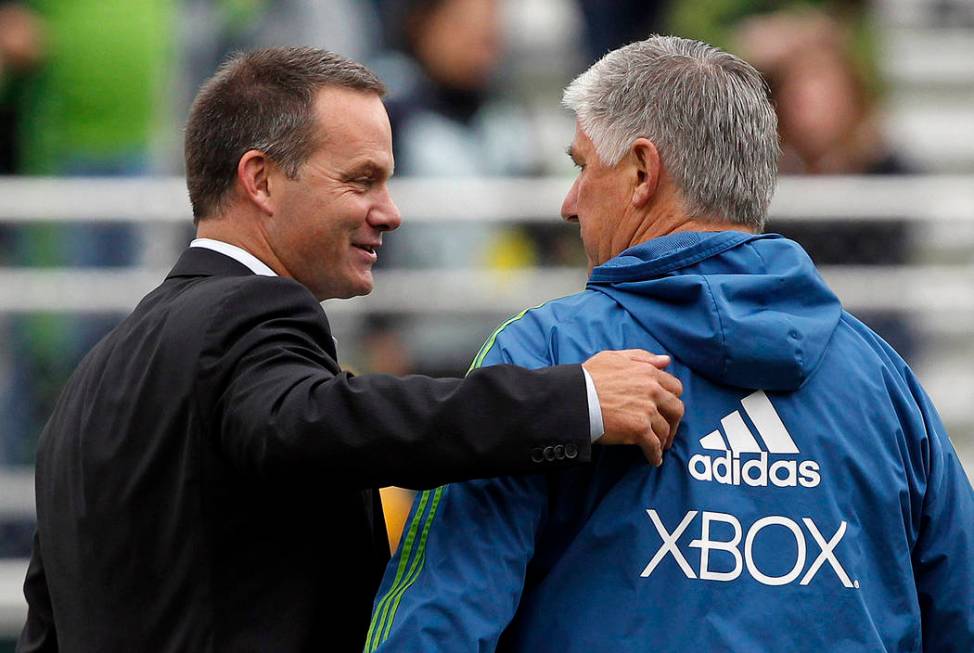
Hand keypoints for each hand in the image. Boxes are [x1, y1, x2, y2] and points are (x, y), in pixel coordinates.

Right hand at [582, 349, 683, 465]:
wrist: (573, 398)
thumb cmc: (588, 377)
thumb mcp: (614, 357)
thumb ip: (642, 357)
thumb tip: (666, 360)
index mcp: (648, 372)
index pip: (674, 386)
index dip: (671, 399)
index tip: (666, 408)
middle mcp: (652, 390)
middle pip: (676, 409)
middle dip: (674, 422)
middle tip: (667, 430)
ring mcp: (647, 410)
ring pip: (665, 429)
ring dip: (663, 440)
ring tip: (657, 446)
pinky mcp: (639, 429)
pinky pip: (654, 446)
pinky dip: (655, 455)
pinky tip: (653, 460)